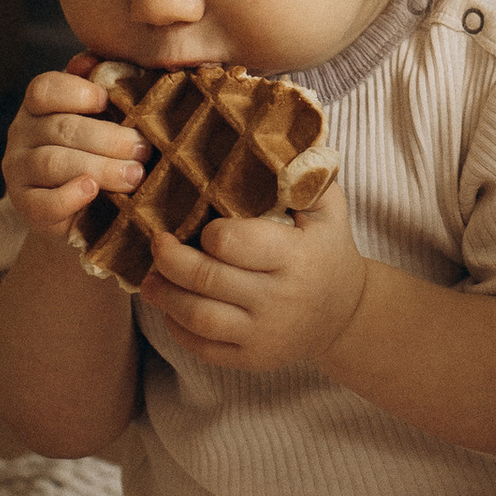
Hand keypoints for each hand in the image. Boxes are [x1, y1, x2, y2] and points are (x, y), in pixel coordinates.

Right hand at [1, 54, 146, 242]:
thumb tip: (92, 60)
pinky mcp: (25, 205)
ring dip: (99, 168)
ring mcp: (18, 169)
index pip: (45, 88)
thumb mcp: (103, 116)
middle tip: (143, 149)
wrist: (81, 209)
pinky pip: (43, 202)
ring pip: (53, 163)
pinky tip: (92, 191)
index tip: (108, 101)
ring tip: (134, 175)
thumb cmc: (99, 150)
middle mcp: (21, 132)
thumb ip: (102, 84)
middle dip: (108, 138)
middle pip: (60, 128)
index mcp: (39, 104)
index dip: (76, 92)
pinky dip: (69, 196)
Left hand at [142, 178, 372, 377]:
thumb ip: (304, 173)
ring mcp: (265, 335)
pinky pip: (202, 347)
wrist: (345, 315)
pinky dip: (177, 327)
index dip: (208, 233)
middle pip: (206, 279)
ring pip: (197, 316)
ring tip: (150, 279)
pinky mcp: (252, 360)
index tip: (201, 226)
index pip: (233, 243)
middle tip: (156, 243)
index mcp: (296, 258)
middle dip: (170, 260)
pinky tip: (171, 307)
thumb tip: (273, 135)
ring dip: (164, 295)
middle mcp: (280, 300)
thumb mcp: (328, 208)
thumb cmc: (328, 250)